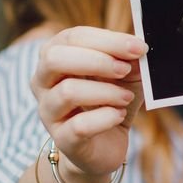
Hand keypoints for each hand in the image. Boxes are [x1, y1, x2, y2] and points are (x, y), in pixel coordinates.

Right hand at [31, 26, 147, 181]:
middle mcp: (43, 82)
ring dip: (105, 91)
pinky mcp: (62, 139)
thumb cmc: (111, 100)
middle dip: (97, 61)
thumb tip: (139, 48)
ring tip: (126, 97)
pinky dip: (105, 117)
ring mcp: (48, 112)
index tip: (138, 47)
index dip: (107, 40)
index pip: (72, 37)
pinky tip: (119, 115)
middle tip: (125, 69)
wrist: (105, 145)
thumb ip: (130, 59)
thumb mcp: (125, 75)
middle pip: (55, 58)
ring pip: (67, 92)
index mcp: (56, 56)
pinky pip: (79, 125)